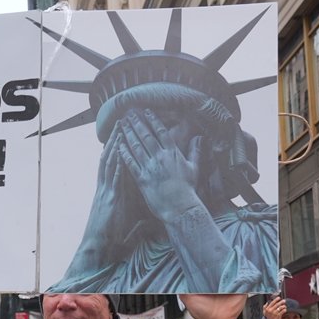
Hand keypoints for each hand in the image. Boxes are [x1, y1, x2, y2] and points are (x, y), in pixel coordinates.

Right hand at [79, 132, 131, 261]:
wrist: (98, 246)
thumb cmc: (110, 236)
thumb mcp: (124, 219)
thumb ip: (131, 209)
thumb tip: (144, 209)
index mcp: (110, 191)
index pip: (114, 165)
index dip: (119, 149)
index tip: (124, 133)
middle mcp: (106, 187)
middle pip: (111, 158)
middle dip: (116, 139)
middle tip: (122, 121)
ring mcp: (106, 191)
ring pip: (110, 162)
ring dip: (115, 144)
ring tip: (120, 128)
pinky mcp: (109, 197)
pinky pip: (112, 176)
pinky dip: (115, 162)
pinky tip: (119, 151)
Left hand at [117, 108, 203, 223]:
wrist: (180, 207)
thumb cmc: (188, 189)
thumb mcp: (194, 168)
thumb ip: (195, 151)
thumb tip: (199, 137)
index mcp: (173, 153)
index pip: (161, 132)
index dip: (153, 120)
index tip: (145, 111)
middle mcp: (160, 158)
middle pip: (146, 136)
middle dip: (136, 123)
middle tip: (128, 113)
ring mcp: (150, 168)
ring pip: (136, 147)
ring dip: (128, 134)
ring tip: (121, 124)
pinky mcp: (142, 179)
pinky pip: (130, 163)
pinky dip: (124, 153)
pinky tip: (118, 145)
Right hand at [262, 296, 285, 318]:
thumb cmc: (268, 316)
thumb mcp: (264, 311)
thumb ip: (265, 306)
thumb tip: (267, 302)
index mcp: (267, 309)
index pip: (272, 303)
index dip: (276, 299)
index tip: (279, 297)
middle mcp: (271, 311)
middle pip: (277, 305)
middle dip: (281, 302)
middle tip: (284, 300)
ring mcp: (274, 314)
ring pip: (280, 308)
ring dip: (283, 306)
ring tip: (284, 306)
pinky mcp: (278, 316)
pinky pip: (282, 312)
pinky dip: (284, 310)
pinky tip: (285, 309)